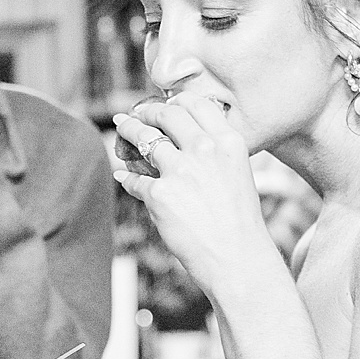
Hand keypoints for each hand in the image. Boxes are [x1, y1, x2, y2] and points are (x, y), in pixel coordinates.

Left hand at [112, 95, 272, 294]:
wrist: (237, 259)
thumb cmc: (239, 221)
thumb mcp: (237, 173)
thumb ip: (216, 151)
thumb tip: (187, 136)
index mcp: (228, 142)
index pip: (195, 103)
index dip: (174, 99)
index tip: (164, 102)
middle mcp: (204, 150)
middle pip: (167, 113)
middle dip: (147, 110)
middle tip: (137, 113)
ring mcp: (180, 171)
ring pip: (144, 137)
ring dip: (127, 129)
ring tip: (120, 126)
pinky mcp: (159, 194)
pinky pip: (134, 178)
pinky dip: (126, 176)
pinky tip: (122, 175)